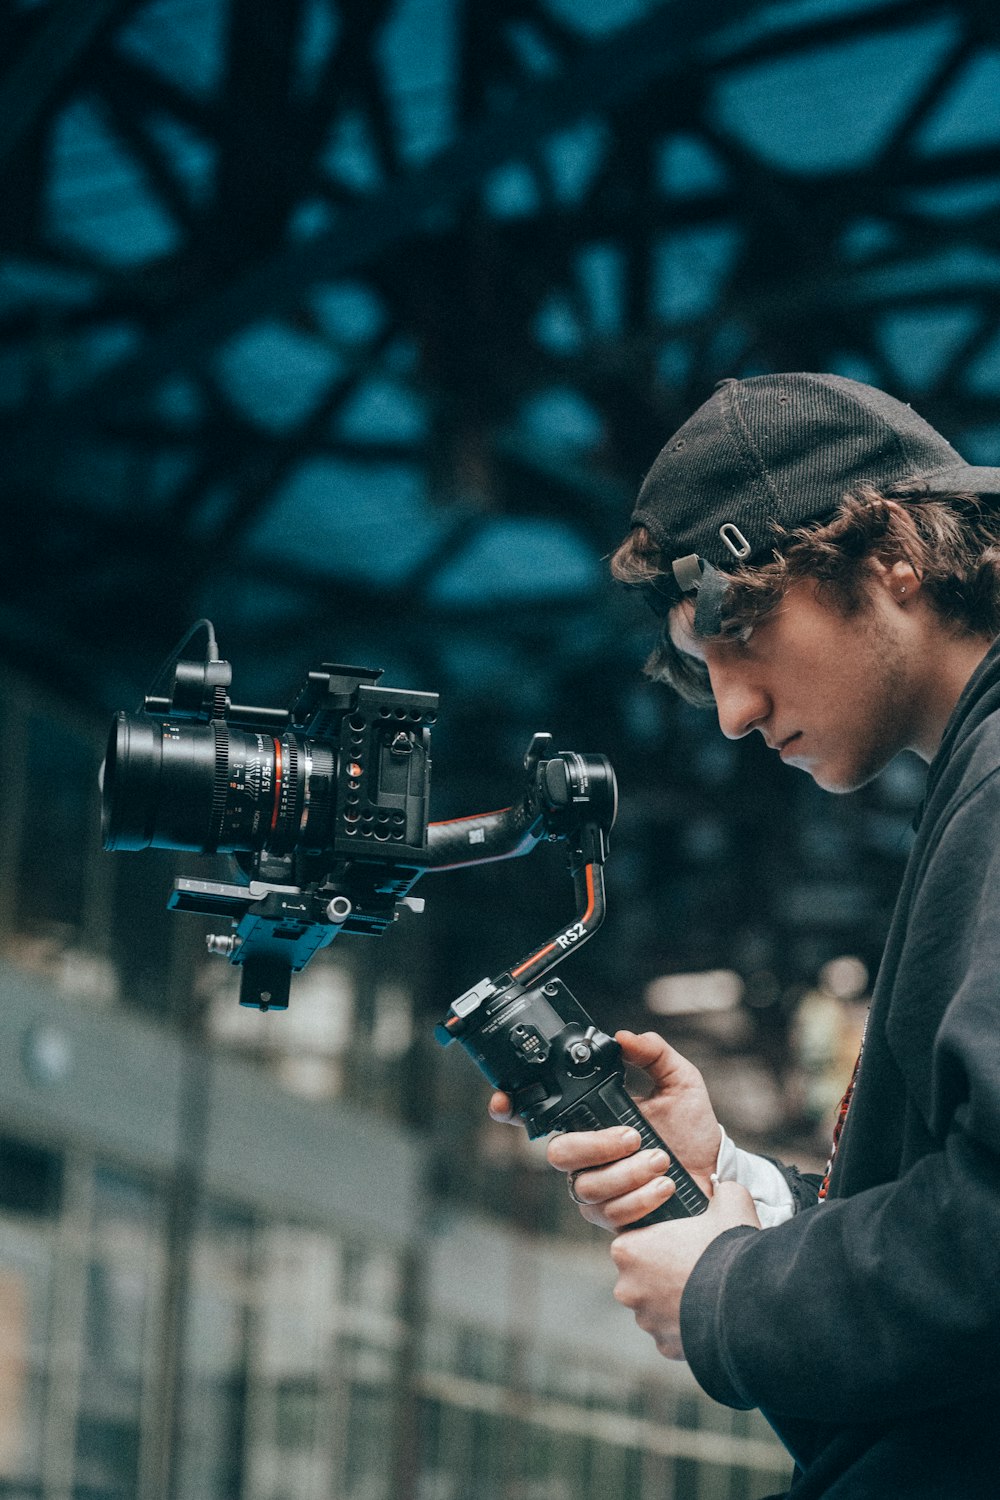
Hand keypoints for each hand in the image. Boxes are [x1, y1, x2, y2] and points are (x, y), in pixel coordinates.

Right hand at [506, 1030, 721, 1229]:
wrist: (715, 1175)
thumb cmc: (691, 1130)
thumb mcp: (680, 1082)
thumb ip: (654, 1054)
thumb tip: (625, 1037)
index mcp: (591, 1116)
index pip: (538, 1113)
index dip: (513, 1108)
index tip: (506, 1103)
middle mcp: (586, 1154)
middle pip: (559, 1154)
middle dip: (597, 1145)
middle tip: (634, 1136)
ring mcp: (595, 1188)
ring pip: (586, 1186)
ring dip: (629, 1173)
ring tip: (662, 1162)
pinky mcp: (611, 1217)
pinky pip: (611, 1212)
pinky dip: (641, 1198)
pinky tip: (664, 1187)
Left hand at [610, 1180, 758, 1357]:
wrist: (749, 1301)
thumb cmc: (729, 1246)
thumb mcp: (729, 1200)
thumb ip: (720, 1189)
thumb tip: (724, 1188)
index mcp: (628, 1250)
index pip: (635, 1241)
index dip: (660, 1239)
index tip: (682, 1238)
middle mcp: (627, 1288)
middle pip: (643, 1275)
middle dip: (665, 1272)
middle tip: (698, 1263)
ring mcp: (646, 1321)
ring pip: (657, 1306)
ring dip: (677, 1300)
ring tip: (708, 1290)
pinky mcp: (666, 1348)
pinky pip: (674, 1333)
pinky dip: (689, 1326)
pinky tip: (712, 1313)